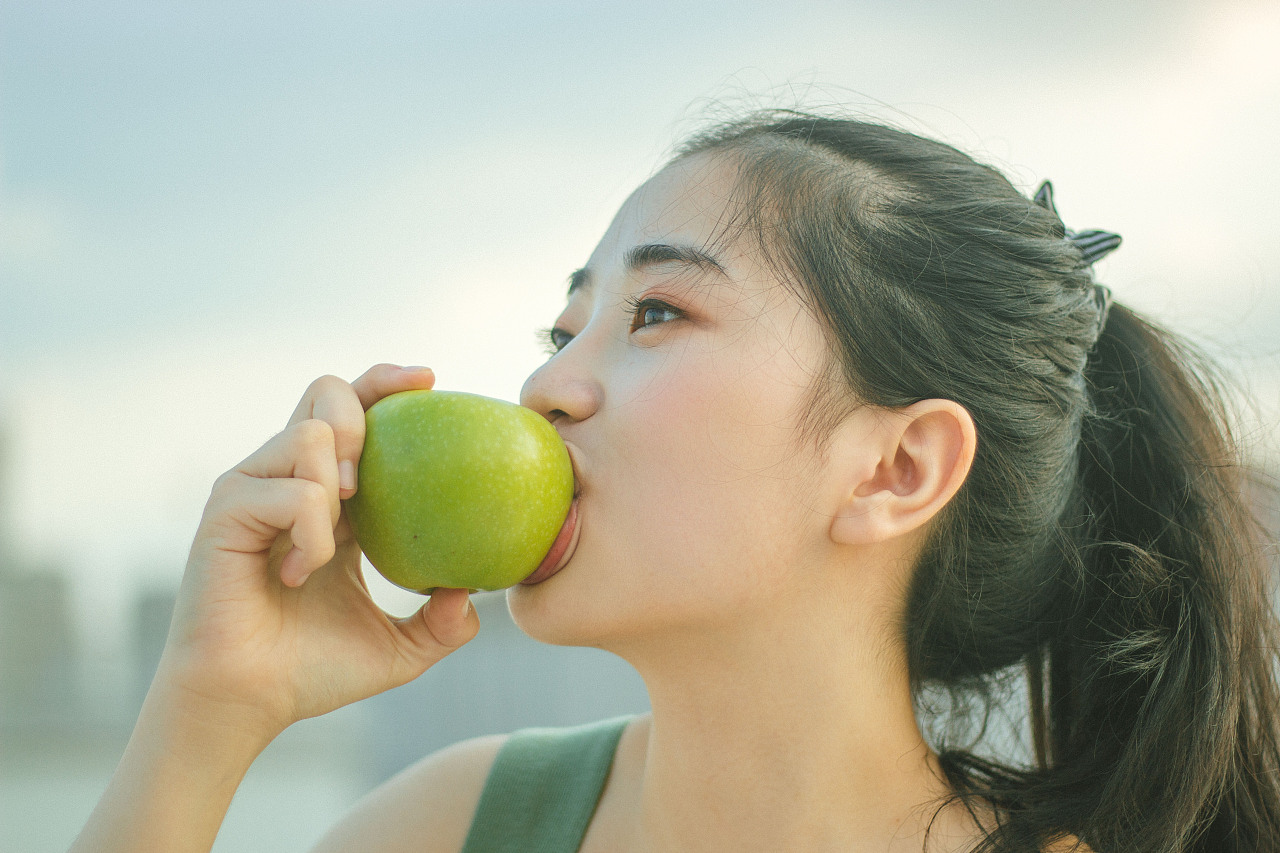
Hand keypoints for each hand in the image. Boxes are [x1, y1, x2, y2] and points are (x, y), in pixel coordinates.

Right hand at [157, 363, 477, 739]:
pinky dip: (312, 529)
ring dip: (336, 483)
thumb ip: (444, 624)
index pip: (356, 413)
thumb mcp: (399, 649)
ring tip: (338, 543)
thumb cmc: (313, 671)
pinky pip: (289, 490)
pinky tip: (305, 572)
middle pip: (326, 392)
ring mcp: (253, 490)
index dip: (387, 385)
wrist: (250, 702)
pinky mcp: (226, 511)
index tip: (430, 380)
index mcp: (328, 498)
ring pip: (306, 432)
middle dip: (363, 411)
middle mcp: (288, 481)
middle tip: (372, 477)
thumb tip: (477, 599)